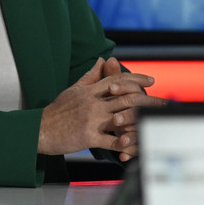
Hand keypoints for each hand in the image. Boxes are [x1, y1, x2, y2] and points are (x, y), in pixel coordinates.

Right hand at [39, 57, 165, 157]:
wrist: (39, 130)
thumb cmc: (57, 111)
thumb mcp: (73, 89)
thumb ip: (90, 76)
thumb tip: (102, 61)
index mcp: (91, 91)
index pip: (118, 80)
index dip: (136, 79)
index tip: (151, 81)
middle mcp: (93, 103)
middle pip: (127, 97)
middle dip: (148, 100)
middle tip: (164, 102)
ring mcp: (91, 120)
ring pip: (122, 116)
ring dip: (141, 120)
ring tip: (156, 122)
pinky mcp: (88, 137)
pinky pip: (111, 140)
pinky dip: (124, 143)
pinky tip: (136, 143)